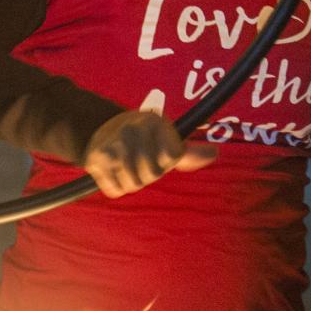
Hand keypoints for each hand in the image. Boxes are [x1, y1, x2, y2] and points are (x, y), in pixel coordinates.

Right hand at [82, 110, 217, 197]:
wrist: (100, 129)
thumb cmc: (141, 140)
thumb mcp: (165, 139)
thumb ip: (188, 152)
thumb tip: (214, 154)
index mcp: (153, 119)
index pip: (172, 157)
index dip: (164, 160)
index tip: (153, 149)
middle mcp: (132, 127)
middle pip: (152, 174)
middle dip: (146, 173)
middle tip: (137, 159)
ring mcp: (113, 143)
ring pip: (134, 184)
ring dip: (131, 181)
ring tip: (125, 165)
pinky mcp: (95, 159)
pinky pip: (116, 190)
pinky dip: (115, 186)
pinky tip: (112, 171)